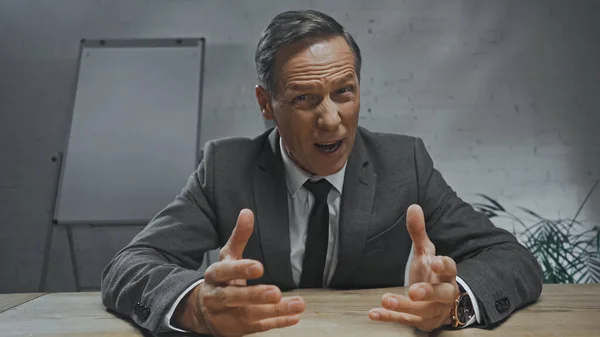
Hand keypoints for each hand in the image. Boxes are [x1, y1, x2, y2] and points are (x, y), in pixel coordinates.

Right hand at [174, 209, 304, 335]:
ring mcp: (226, 316)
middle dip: (255, 295)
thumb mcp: (228, 256)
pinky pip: (258, 327)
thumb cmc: (221, 279)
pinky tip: (294, 316)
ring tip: (297, 304)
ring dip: (274, 311)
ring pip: (249, 315)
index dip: (240, 270)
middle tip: (276, 292)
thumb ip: (239, 237)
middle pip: (233, 297)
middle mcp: (217, 297)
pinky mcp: (236, 330)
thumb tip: (247, 212)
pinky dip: (277, 323)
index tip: (259, 267)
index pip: (224, 272)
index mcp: (214, 275)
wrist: (202, 311)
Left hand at [368, 204, 458, 331]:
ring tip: (386, 299)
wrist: (441, 305)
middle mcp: (445, 295)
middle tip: (414, 290)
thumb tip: (413, 206)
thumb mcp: (426, 253)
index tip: (435, 262)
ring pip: (422, 311)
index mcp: (447, 275)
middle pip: (443, 294)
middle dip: (429, 292)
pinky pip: (405, 321)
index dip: (444, 266)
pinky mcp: (421, 322)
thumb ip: (419, 233)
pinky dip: (389, 317)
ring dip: (404, 306)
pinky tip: (374, 313)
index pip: (451, 269)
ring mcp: (434, 311)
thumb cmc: (432, 275)